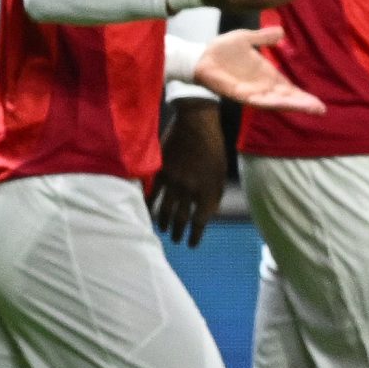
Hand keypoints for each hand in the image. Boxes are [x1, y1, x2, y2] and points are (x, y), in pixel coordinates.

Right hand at [150, 102, 226, 246]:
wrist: (196, 122)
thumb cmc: (213, 147)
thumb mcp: (220, 173)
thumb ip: (213, 195)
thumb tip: (206, 215)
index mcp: (208, 189)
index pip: (200, 221)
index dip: (195, 235)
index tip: (192, 244)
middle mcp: (190, 188)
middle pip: (180, 218)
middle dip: (178, 232)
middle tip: (175, 239)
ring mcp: (173, 180)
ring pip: (164, 209)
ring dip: (163, 222)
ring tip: (163, 229)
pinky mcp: (160, 170)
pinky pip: (152, 193)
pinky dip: (149, 205)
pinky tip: (148, 212)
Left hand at [192, 25, 324, 113]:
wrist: (201, 55)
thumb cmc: (222, 49)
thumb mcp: (246, 38)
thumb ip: (263, 37)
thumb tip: (281, 31)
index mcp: (266, 75)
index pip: (288, 89)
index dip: (302, 96)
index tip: (320, 104)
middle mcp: (261, 87)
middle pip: (286, 98)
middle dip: (302, 104)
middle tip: (321, 110)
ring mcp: (251, 92)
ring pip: (275, 102)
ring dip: (291, 105)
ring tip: (309, 108)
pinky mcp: (239, 94)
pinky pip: (257, 100)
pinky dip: (271, 102)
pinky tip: (283, 103)